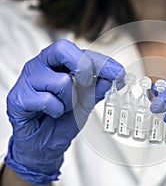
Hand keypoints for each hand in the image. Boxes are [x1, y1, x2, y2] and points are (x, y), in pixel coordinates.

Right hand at [5, 39, 124, 184]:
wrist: (44, 143)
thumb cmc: (62, 118)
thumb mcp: (86, 101)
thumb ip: (98, 88)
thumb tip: (114, 78)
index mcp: (58, 63)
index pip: (81, 52)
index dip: (102, 62)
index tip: (118, 72)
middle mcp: (42, 65)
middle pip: (64, 50)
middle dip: (84, 69)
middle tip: (88, 85)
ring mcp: (28, 79)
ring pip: (62, 81)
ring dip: (70, 100)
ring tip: (63, 107)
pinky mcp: (19, 96)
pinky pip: (48, 100)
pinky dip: (56, 111)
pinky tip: (51, 113)